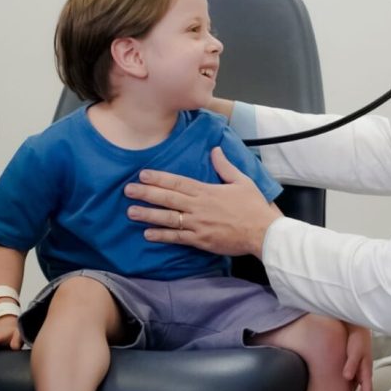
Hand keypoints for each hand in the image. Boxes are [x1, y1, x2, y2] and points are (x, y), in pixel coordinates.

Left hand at [125, 146, 282, 257]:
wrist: (262, 232)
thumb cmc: (253, 206)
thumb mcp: (241, 181)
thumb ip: (225, 166)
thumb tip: (215, 150)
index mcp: (207, 191)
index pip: (178, 182)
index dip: (159, 178)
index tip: (143, 174)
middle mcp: (198, 207)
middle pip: (168, 198)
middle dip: (146, 193)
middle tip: (128, 190)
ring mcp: (197, 224)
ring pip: (168, 218)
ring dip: (148, 214)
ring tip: (130, 212)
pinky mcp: (200, 240)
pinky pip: (177, 237)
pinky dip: (162, 235)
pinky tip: (148, 234)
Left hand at [343, 323, 372, 390]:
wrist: (357, 326)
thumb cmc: (358, 338)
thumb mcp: (355, 351)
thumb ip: (351, 364)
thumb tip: (347, 376)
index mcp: (366, 370)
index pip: (367, 389)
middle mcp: (364, 371)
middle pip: (364, 388)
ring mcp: (360, 369)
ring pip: (359, 383)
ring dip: (355, 389)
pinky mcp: (354, 365)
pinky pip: (354, 377)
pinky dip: (351, 382)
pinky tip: (344, 384)